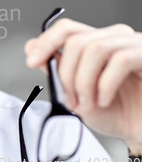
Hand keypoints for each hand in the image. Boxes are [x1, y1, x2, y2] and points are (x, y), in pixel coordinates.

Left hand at [25, 18, 141, 154]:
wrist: (141, 133)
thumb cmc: (117, 113)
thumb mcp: (76, 92)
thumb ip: (56, 68)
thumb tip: (32, 47)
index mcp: (97, 43)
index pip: (67, 28)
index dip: (46, 41)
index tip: (32, 60)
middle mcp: (115, 39)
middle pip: (76, 41)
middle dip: (65, 74)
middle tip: (69, 99)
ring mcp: (134, 44)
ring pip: (94, 48)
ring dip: (83, 82)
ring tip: (87, 104)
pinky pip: (121, 59)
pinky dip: (105, 84)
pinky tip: (104, 100)